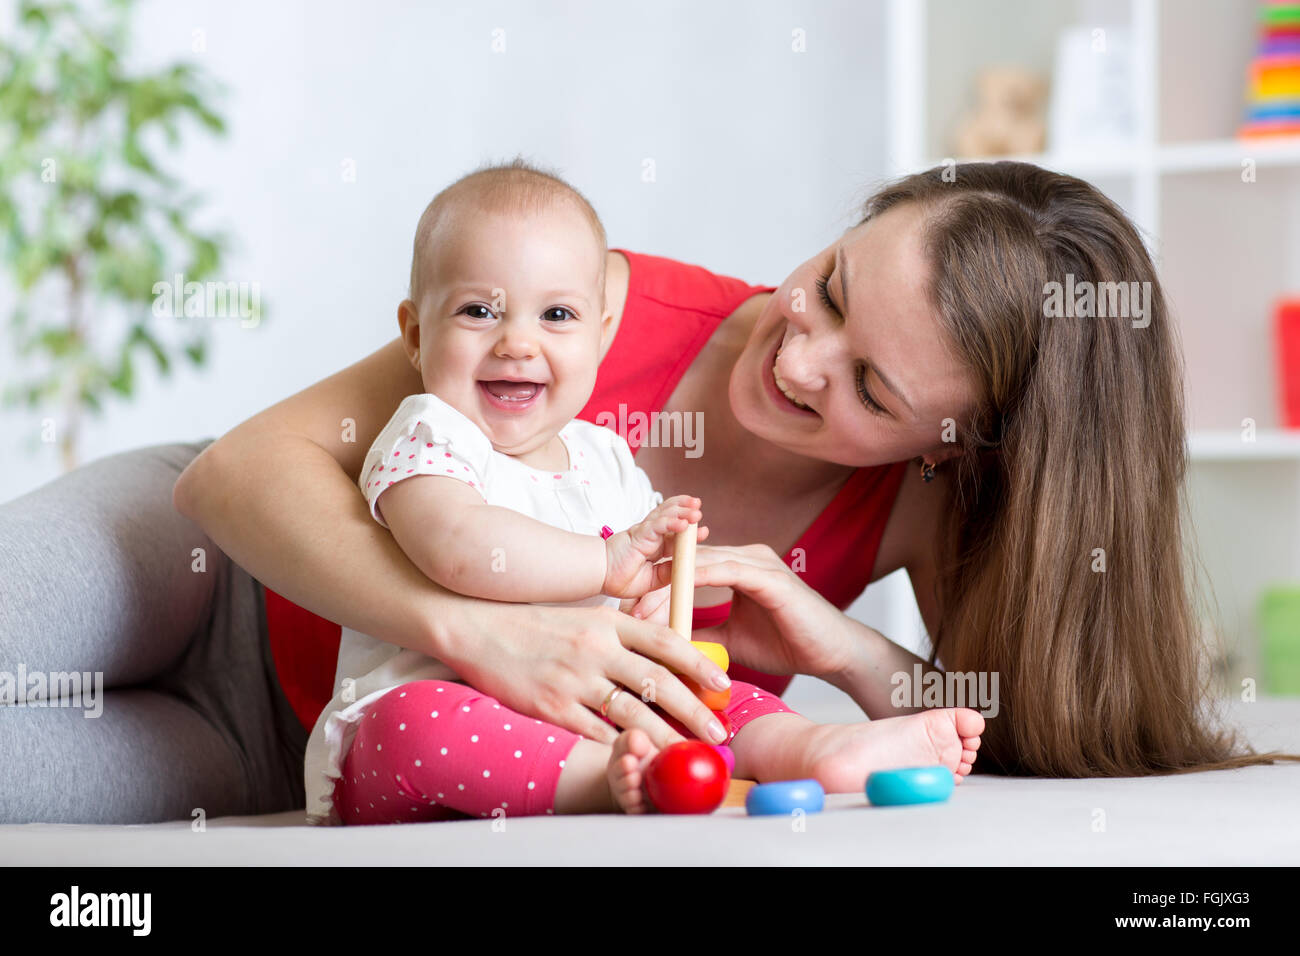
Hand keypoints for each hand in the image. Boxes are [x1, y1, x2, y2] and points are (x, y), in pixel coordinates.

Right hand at [434, 599, 730, 748]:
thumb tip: (666, 652)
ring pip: (631, 714)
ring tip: (686, 755)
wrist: (477, 627)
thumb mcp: (585, 615)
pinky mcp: (551, 706)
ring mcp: (573, 678)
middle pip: (658, 682)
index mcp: (609, 622)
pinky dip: (618, 748)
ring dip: (664, 738)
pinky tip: (636, 760)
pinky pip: (593, 733)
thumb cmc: (535, 622)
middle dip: (694, 711)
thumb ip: (623, 632)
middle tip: (718, 733)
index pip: (666, 641)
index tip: (723, 686)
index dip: (699, 665)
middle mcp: (595, 648)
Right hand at [601, 495, 708, 597]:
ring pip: (665, 516)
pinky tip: (683, 522)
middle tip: (699, 507)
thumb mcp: (652, 580)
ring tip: (696, 508)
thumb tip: (685, 568)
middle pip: (671, 518)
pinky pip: (657, 526)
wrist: (600, 577)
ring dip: (682, 511)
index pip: (676, 535)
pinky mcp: (639, 534)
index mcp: (655, 547)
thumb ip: (668, 573)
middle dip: (686, 511)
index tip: (704, 531)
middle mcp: (651, 536)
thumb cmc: (620, 578)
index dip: (690, 531)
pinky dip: (670, 522)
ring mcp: (645, 533)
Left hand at [629, 543, 854, 679]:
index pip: (687, 569)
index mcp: (738, 568)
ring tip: (640, 606)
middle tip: (624, 608)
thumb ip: (703, 634)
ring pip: (702, 563)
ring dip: (669, 584)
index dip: (657, 587)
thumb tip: (668, 643)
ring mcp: (759, 562)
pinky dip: (699, 580)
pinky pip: (727, 571)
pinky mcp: (770, 575)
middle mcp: (747, 557)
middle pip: (689, 562)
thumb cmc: (790, 645)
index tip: (629, 610)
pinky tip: (675, 594)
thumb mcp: (732, 640)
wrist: (834, 654)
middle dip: (654, 585)